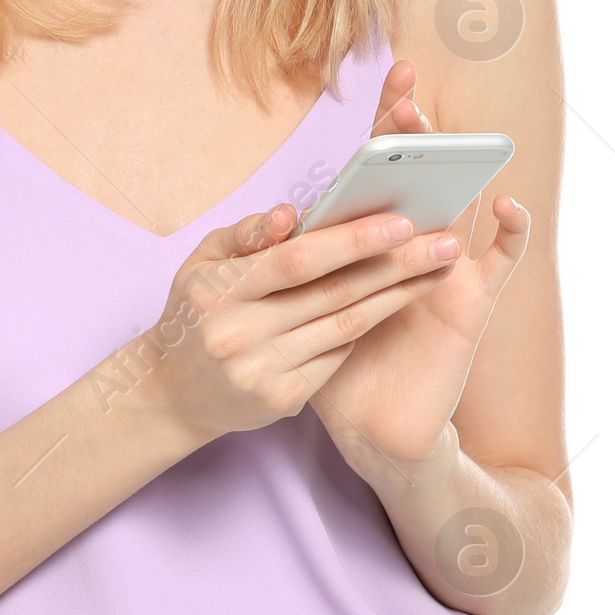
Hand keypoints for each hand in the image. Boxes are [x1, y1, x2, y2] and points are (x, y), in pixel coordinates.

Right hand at [136, 197, 462, 447]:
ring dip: (397, 295)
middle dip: (395, 266)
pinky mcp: (282, 401)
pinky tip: (398, 301)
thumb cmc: (194, 311)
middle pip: (333, 294)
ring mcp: (262, 372)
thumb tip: (290, 214)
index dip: (352, 241)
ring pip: (346, 326)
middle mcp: (240, 334)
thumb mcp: (202, 263)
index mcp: (219, 291)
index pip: (296, 261)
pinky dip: (368, 326)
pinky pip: (337, 355)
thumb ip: (246, 234)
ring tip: (438, 269)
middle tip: (443, 242)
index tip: (401, 223)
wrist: (170, 393)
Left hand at [308, 58, 529, 474]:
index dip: (387, 122)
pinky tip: (507, 201)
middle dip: (416, 131)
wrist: (371, 426)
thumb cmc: (337, 360)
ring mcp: (448, 265)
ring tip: (447, 134)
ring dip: (457, 167)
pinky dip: (513, 229)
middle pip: (421, 173)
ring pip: (460, 202)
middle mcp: (415, 241)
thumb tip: (279, 220)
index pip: (381, 166)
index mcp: (375, 237)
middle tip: (410, 89)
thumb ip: (300, 262)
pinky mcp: (472, 300)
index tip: (393, 73)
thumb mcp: (309, 305)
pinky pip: (502, 259)